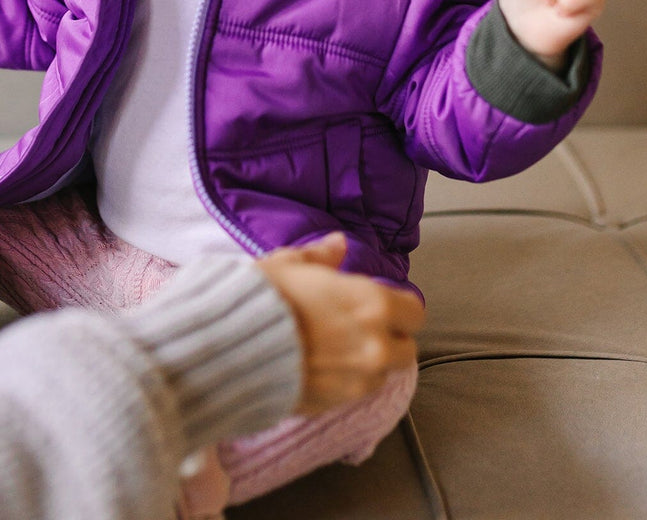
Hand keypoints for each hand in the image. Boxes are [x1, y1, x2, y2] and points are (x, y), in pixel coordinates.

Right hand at [256, 233, 423, 413]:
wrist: (232, 348)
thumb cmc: (262, 298)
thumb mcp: (290, 264)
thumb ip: (322, 256)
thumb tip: (339, 244)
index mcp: (371, 303)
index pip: (414, 310)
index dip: (397, 306)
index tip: (378, 303)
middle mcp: (375, 343)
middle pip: (406, 347)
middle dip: (388, 338)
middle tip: (359, 328)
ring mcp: (360, 378)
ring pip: (384, 372)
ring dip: (370, 362)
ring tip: (337, 350)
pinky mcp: (340, 403)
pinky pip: (358, 391)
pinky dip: (349, 380)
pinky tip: (322, 367)